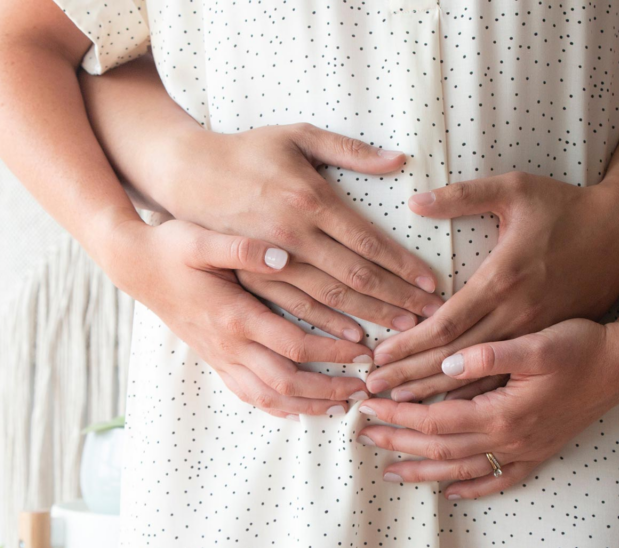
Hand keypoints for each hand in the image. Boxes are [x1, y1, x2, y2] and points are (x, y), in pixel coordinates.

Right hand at [98, 215, 373, 418]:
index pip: (294, 345)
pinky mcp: (213, 359)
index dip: (333, 352)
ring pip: (268, 398)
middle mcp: (228, 344)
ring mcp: (219, 356)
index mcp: (234, 315)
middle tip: (363, 388)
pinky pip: (247, 394)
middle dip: (328, 390)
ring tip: (340, 407)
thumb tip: (284, 255)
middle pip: (286, 383)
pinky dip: (277, 407)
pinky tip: (298, 408)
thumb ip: (242, 248)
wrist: (133, 266)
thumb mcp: (201, 238)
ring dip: (307, 406)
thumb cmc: (170, 247)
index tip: (365, 350)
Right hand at [144, 123, 443, 338]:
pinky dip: (325, 329)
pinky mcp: (252, 277)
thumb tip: (398, 160)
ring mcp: (270, 262)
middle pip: (355, 278)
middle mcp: (292, 236)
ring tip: (402, 332)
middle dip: (397, 300)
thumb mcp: (297, 135)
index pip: (367, 242)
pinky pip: (294, 310)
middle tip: (431, 317)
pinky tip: (352, 341)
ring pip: (328, 301)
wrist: (187, 174)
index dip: (403, 266)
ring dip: (369, 318)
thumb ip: (349, 149)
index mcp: (309, 200)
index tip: (432, 283)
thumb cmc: (247, 151)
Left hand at [355, 319, 618, 498]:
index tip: (368, 405)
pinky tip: (453, 492)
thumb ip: (489, 354)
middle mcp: (510, 438)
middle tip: (363, 437)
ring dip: (424, 471)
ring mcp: (525, 449)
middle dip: (398, 442)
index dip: (397, 414)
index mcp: (501, 411)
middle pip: (440, 449)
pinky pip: (500, 479)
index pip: (434, 419)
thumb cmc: (581, 346)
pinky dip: (474, 488)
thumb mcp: (535, 341)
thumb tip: (447, 361)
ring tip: (391, 472)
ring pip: (463, 469)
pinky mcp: (539, 451)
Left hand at [366, 172, 618, 399]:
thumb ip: (463, 196)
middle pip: (453, 360)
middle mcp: (516, 316)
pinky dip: (475, 397)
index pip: (444, 325)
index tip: (376, 358)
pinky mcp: (548, 344)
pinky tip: (450, 414)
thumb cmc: (567, 207)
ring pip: (478, 380)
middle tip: (370, 392)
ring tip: (397, 408)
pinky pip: (507, 381)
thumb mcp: (515, 188)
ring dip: (436, 395)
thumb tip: (415, 200)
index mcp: (502, 280)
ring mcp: (535, 335)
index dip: (407, 345)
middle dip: (409, 378)